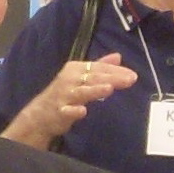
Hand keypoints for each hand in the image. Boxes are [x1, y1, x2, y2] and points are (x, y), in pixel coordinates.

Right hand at [0, 51, 137, 148]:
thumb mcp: (81, 77)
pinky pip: (67, 111)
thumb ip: (99, 67)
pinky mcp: (59, 112)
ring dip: (95, 90)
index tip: (133, 75)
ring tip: (109, 88)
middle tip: (130, 79)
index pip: (99, 68)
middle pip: (93, 77)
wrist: (40, 115)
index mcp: (76, 69)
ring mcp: (64, 96)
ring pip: (82, 92)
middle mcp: (70, 79)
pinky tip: (82, 111)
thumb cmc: (64, 94)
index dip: (116, 70)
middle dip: (112, 78)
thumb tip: (117, 57)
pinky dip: (74, 111)